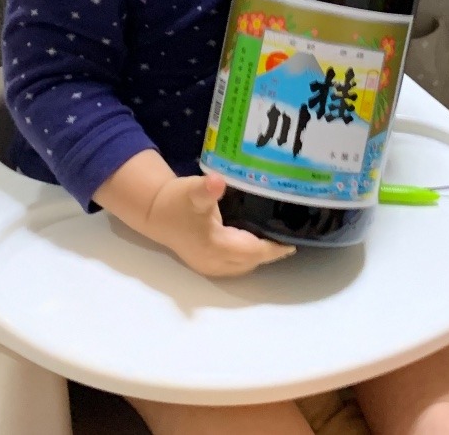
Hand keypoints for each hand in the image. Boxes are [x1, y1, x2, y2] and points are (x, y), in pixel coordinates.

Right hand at [145, 172, 295, 276]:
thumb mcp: (192, 191)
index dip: (274, 248)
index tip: (293, 240)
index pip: (254, 252)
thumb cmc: (176, 201)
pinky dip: (248, 257)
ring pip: (244, 266)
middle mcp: (214, 262)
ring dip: (260, 256)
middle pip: (252, 261)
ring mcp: (209, 266)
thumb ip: (207, 189)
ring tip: (277, 238)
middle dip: (271, 252)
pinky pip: (235, 265)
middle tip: (290, 235)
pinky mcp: (205, 263)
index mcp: (216, 247)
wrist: (154, 211)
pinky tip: (255, 242)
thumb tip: (217, 182)